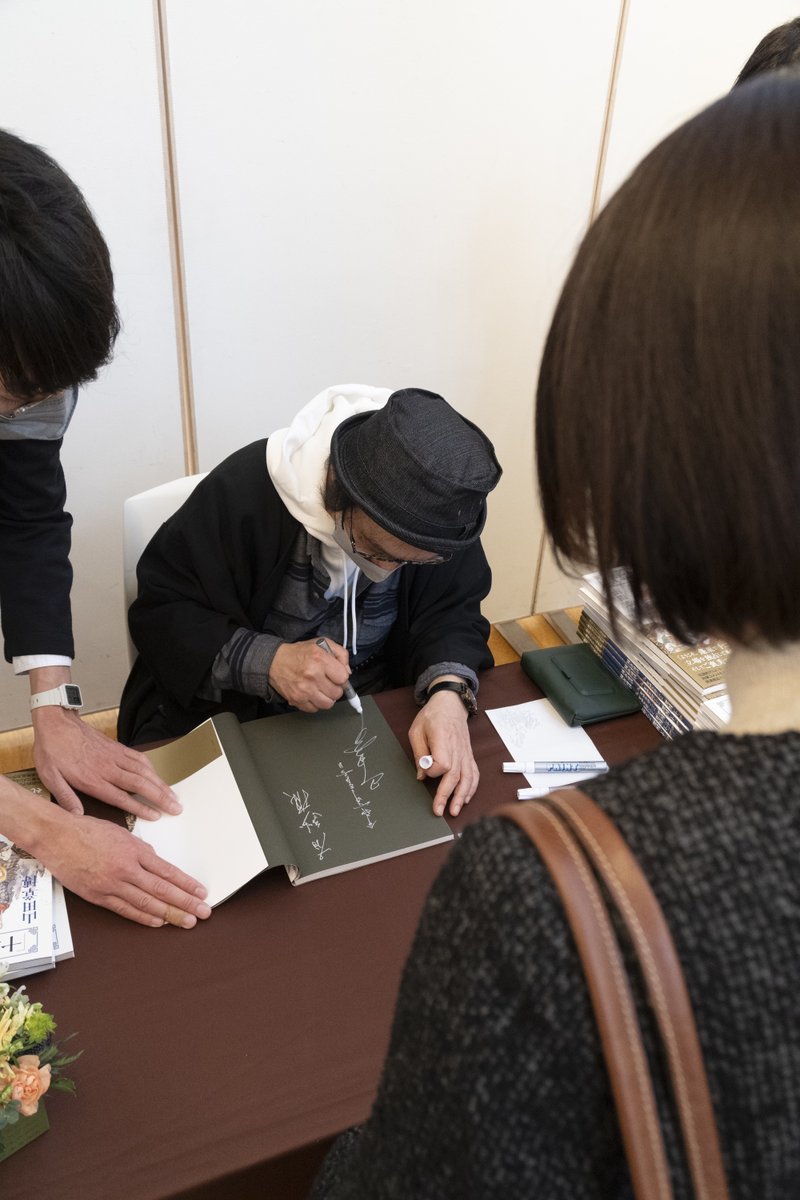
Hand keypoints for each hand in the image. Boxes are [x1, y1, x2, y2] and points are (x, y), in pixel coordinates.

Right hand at [31, 806, 211, 927]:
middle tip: (204, 913)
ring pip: (146, 903)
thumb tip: (155, 860)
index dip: (186, 884)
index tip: (201, 892)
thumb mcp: (120, 832)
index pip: (167, 871)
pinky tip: (158, 922)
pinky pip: (125, 909)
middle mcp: (126, 869)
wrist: (57, 836)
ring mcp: (112, 884)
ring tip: (187, 922)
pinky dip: (143, 917)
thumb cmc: (87, 830)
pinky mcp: (98, 896)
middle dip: (185, 903)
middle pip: (162, 889)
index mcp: (134, 850)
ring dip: (169, 914)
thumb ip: (139, 848)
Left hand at [32, 707, 180, 819]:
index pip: (122, 797)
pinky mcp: (117, 747)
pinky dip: (152, 768)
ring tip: (173, 795)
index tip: (156, 815)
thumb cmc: (52, 750)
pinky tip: (157, 776)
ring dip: (161, 784)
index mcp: (92, 779)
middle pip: (140, 784)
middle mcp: (107, 768)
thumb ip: (65, 797)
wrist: (56, 723)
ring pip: (144, 771)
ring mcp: (114, 756)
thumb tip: (77, 816)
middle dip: (161, 797)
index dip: (141, 807)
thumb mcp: (50, 777)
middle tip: (176, 807)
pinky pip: (139, 758)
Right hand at [268, 639, 350, 711]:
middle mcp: (312, 675)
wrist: (274, 661)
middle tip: (327, 682)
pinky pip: (315, 709)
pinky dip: (315, 703)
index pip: (343, 678)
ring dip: (326, 697)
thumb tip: (347, 672)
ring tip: (320, 689)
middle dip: (335, 688)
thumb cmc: (298, 653)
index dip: (341, 677)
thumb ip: (340, 654)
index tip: (336, 675)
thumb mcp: (322, 644)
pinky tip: (311, 693)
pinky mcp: (297, 700)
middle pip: (337, 693)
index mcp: (320, 659)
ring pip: (328, 704)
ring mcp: (304, 690)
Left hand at [408, 690, 478, 816]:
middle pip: (455, 775)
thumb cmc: (432, 715)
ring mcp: (465, 752)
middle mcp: (457, 747)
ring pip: (467, 777)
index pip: (442, 762)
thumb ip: (419, 753)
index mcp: (443, 738)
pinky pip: (474, 773)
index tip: (425, 770)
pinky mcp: (469, 755)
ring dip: (462, 796)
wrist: (450, 703)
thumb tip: (421, 775)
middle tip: (438, 811)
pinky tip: (467, 798)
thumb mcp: (417, 730)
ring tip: (455, 810)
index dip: (433, 771)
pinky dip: (472, 787)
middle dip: (447, 795)